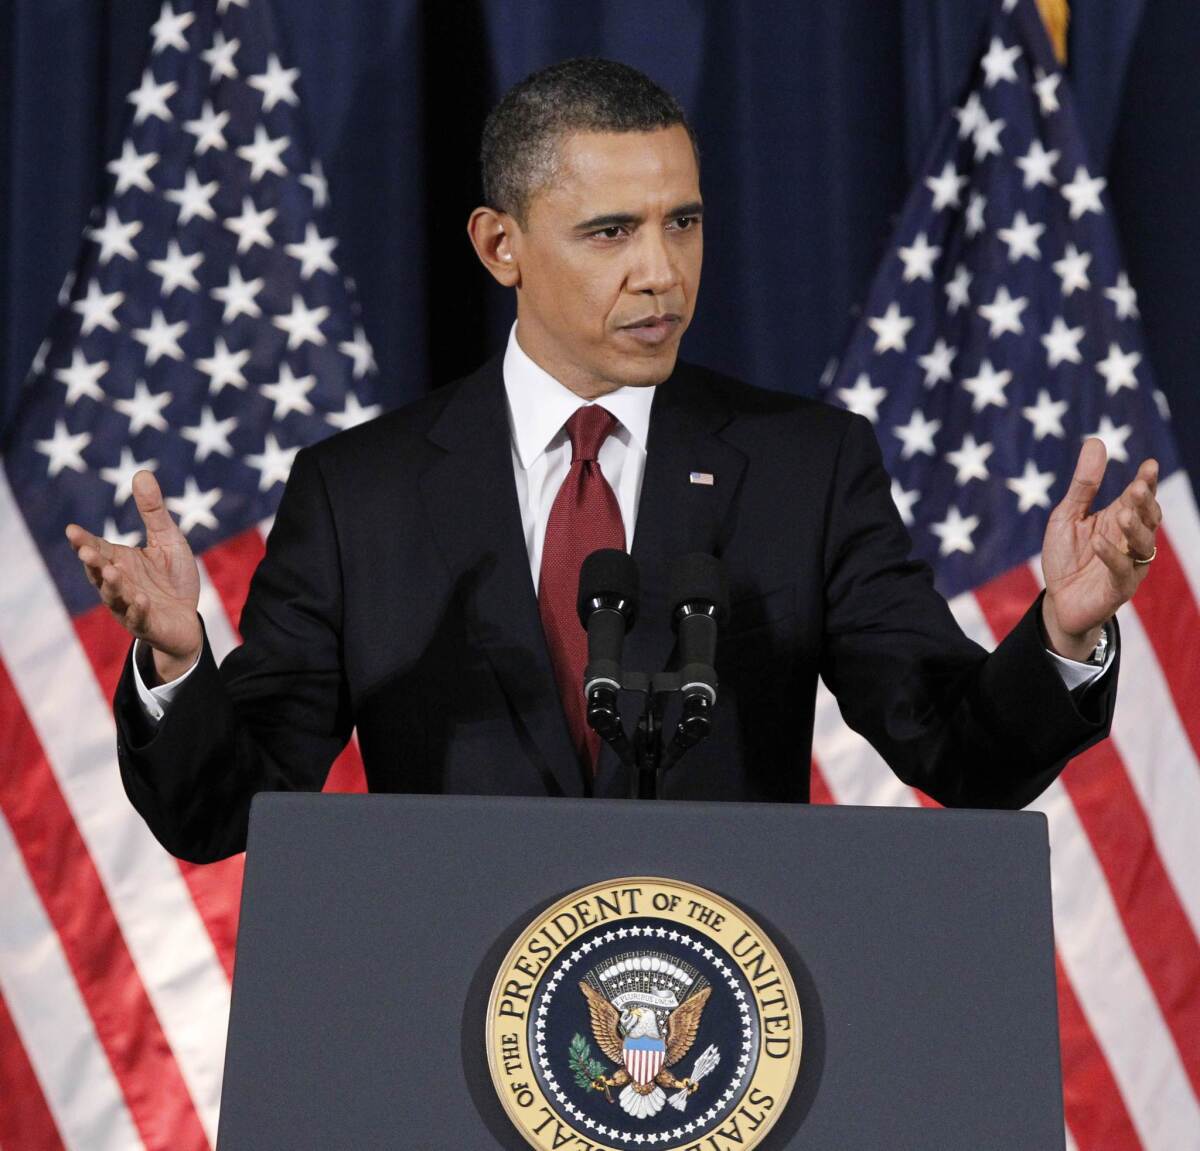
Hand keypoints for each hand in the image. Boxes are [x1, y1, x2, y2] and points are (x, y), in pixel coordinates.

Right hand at [65, 470, 202, 682]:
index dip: (84, 542)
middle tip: (86, 550)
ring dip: (113, 585)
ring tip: (113, 571)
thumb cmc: (172, 578)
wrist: (186, 620)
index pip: (97, 549)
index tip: (72, 530)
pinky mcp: (147, 623)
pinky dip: (138, 610)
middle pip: (100, 573)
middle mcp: (118, 584)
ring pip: (115, 596)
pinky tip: (142, 600)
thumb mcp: (167, 539)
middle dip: (93, 562)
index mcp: (119, 561)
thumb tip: (141, 472)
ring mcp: (129, 606)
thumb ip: (153, 511)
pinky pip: (140, 618)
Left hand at [1041, 438, 1160, 660]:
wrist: (1058, 601)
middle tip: (1136, 488)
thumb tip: (1096, 442)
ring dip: (1136, 528)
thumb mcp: (1068, 516)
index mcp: (1119, 519)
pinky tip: (1099, 542)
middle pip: (1148, 518)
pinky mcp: (1119, 587)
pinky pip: (1122, 570)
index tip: (1149, 465)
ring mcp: (1129, 564)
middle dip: (1144, 503)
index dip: (1147, 482)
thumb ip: (1083, 485)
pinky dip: (1112, 556)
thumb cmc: (1066, 557)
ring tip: (1123, 513)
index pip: (1140, 497)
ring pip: (1144, 544)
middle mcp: (1130, 540)